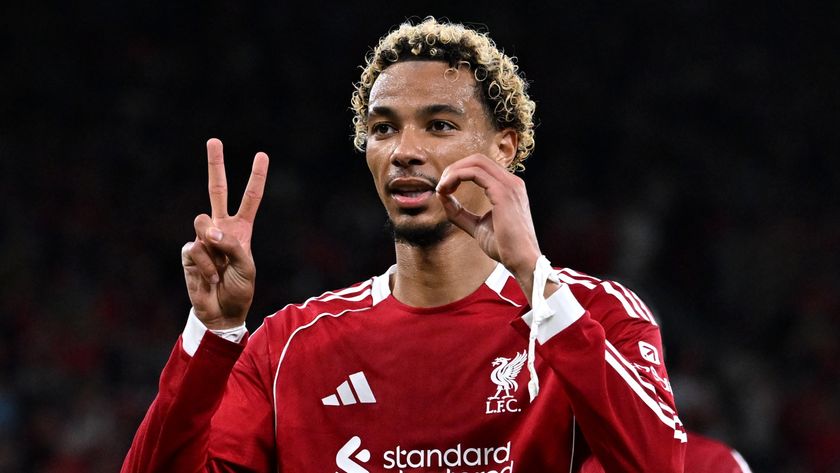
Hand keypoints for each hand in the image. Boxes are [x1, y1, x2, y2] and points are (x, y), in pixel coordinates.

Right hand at [181, 138, 268, 329]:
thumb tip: (208, 231)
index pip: (250, 199)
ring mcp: (203, 238)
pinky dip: (206, 265)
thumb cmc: (239, 289)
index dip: (256, 178)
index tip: (261, 155)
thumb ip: (231, 246)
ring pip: (202, 224)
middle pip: (217, 190)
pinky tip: (210, 276)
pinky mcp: (189, 251)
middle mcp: (221, 228)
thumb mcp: (246, 267)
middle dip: (215, 165)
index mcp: (241, 229)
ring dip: (212, 246)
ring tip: (219, 267)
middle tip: (214, 140)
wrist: (221, 311)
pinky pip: (195, 249)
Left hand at [436, 154, 544, 297]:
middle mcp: (512, 182)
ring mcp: (509, 185)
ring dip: (453, 172)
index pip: (482, 167)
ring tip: (441, 188)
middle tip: (440, 186)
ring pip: (475, 162)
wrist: (521, 260)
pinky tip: (445, 190)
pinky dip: (456, 177)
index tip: (444, 189)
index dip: (460, 172)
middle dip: (454, 168)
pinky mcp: (503, 192)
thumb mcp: (477, 225)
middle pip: (477, 159)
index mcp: (509, 188)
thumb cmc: (504, 246)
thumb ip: (460, 212)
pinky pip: (474, 173)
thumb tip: (442, 198)